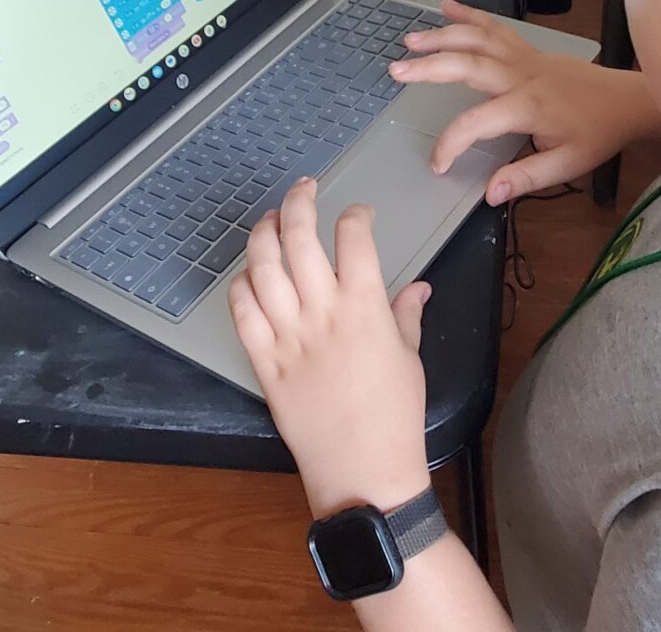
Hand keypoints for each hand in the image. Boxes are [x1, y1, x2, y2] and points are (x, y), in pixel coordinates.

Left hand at [228, 178, 431, 519]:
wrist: (364, 471)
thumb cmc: (395, 416)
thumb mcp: (410, 358)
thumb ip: (408, 313)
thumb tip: (419, 286)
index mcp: (365, 307)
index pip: (355, 237)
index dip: (356, 214)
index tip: (358, 213)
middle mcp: (322, 312)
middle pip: (299, 236)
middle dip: (299, 201)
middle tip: (303, 190)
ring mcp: (288, 336)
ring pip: (262, 266)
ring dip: (262, 233)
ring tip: (269, 220)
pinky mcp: (264, 361)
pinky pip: (242, 312)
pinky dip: (241, 285)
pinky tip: (249, 274)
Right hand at [389, 0, 660, 203]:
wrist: (629, 100)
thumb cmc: (598, 133)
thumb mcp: (569, 164)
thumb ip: (527, 178)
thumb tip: (489, 193)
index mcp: (528, 106)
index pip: (476, 122)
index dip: (451, 144)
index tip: (437, 164)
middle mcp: (521, 76)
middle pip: (468, 64)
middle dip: (430, 67)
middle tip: (397, 70)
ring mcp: (524, 58)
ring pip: (477, 39)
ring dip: (442, 36)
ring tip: (410, 40)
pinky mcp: (528, 50)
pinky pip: (495, 28)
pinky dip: (470, 15)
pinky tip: (447, 7)